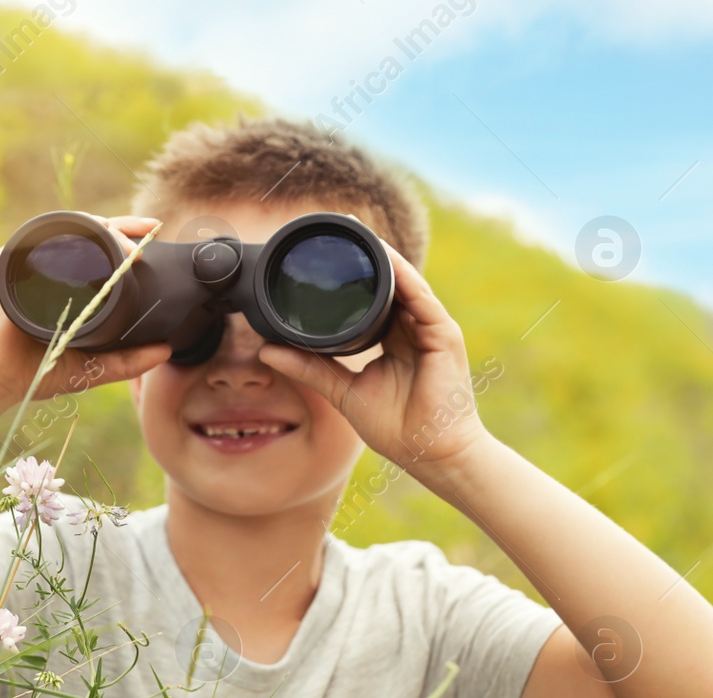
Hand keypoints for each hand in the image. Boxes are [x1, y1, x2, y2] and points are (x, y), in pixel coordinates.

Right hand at [0, 213, 171, 416]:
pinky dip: (65, 235)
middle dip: (122, 226)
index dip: (127, 237)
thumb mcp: (92, 367)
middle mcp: (48, 267)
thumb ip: (127, 361)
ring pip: (68, 230)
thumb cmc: (35, 372)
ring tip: (125, 245)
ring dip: (99, 229)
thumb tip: (166, 349)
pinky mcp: (7, 262)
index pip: (100, 250)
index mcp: (67, 283)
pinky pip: (39, 239)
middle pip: (88, 232)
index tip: (155, 231)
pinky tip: (89, 240)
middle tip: (149, 231)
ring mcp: (28, 262)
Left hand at [256, 240, 489, 475]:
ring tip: (357, 233)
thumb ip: (310, 368)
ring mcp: (431, 329)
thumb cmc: (397, 428)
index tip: (324, 255)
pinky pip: (422, 299)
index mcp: (394, 339)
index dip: (351, 277)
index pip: (371, 298)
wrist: (432, 453)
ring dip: (383, 257)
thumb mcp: (343, 392)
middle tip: (339, 228)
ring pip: (405, 283)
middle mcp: (413, 329)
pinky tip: (385, 259)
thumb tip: (268, 350)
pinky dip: (404, 277)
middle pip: (389, 283)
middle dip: (366, 257)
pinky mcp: (444, 335)